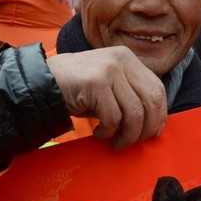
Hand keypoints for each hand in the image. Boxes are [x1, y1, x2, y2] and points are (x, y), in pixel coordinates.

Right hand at [47, 48, 166, 149]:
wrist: (41, 83)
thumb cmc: (78, 91)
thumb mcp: (110, 88)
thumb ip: (131, 97)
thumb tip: (155, 124)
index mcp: (128, 58)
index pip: (157, 89)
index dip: (159, 115)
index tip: (153, 133)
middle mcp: (122, 59)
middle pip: (151, 101)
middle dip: (146, 128)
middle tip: (133, 142)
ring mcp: (109, 69)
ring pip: (134, 112)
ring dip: (127, 135)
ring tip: (115, 142)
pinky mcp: (95, 83)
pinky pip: (113, 117)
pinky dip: (108, 132)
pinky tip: (98, 133)